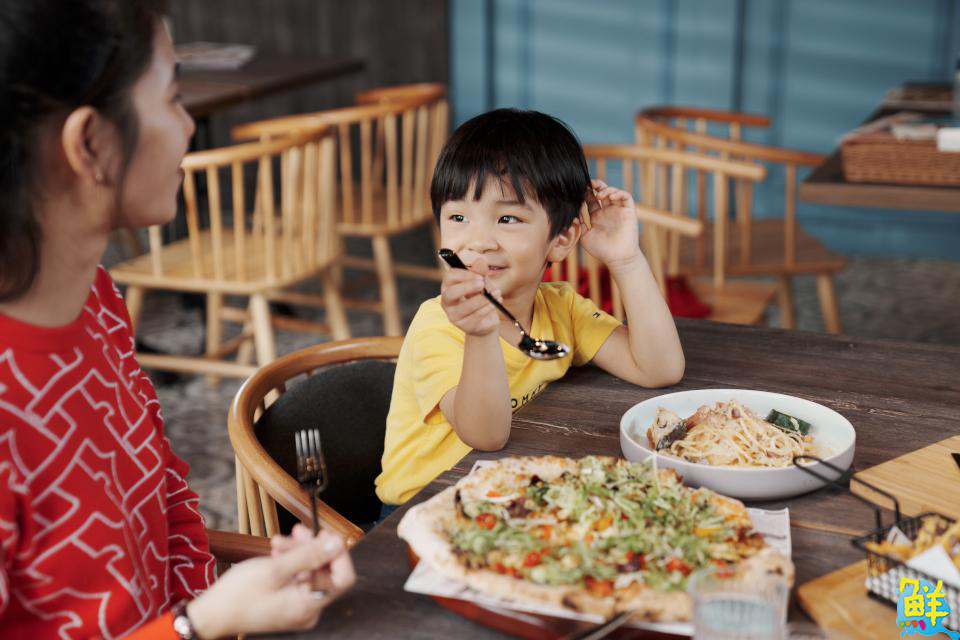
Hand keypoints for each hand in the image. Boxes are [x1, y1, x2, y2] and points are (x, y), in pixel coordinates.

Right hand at [186, 526, 354, 638]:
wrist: (212, 615)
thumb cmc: (238, 596)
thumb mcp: (274, 569)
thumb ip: (309, 555)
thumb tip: (336, 543)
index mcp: (309, 605)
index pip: (343, 577)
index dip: (338, 553)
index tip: (326, 534)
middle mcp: (308, 610)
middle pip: (325, 572)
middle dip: (312, 548)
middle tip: (297, 530)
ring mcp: (298, 608)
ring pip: (310, 572)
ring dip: (298, 552)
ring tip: (278, 541)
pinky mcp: (288, 604)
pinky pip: (298, 579)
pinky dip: (290, 564)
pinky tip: (276, 552)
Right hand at [440, 252, 502, 336]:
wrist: (485, 322)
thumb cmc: (481, 298)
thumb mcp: (482, 283)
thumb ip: (480, 273)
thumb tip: (480, 260)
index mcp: (449, 287)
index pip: (450, 277)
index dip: (464, 274)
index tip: (480, 276)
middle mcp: (447, 302)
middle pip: (451, 293)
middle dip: (467, 287)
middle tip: (482, 283)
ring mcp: (454, 315)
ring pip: (465, 307)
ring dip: (483, 299)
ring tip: (496, 292)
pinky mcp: (464, 326)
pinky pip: (475, 317)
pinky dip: (487, 308)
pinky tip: (496, 303)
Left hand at [579, 179, 642, 270]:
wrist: (617, 258)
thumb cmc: (601, 250)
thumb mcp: (585, 236)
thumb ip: (579, 224)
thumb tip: (573, 213)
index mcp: (597, 217)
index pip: (591, 200)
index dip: (586, 193)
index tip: (579, 188)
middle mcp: (607, 212)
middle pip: (602, 192)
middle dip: (596, 186)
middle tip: (589, 184)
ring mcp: (618, 211)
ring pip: (613, 192)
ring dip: (606, 189)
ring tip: (599, 194)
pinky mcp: (629, 211)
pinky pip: (626, 197)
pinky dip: (619, 193)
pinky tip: (610, 197)